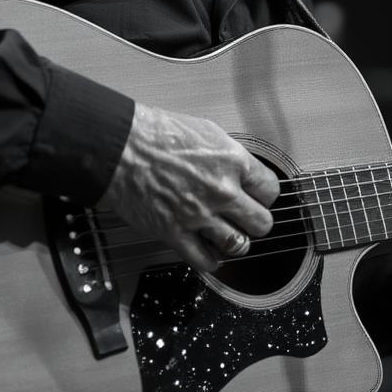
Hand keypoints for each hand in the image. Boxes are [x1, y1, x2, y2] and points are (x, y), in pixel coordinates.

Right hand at [97, 103, 279, 271]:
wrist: (121, 147)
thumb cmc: (156, 133)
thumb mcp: (206, 131)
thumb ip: (229, 156)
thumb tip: (240, 170)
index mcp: (232, 161)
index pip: (270, 190)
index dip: (265, 195)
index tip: (258, 197)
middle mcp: (222, 190)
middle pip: (262, 223)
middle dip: (256, 221)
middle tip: (247, 218)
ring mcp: (200, 215)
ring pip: (239, 245)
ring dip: (237, 243)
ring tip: (229, 235)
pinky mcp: (175, 233)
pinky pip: (206, 261)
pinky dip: (212, 261)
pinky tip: (209, 252)